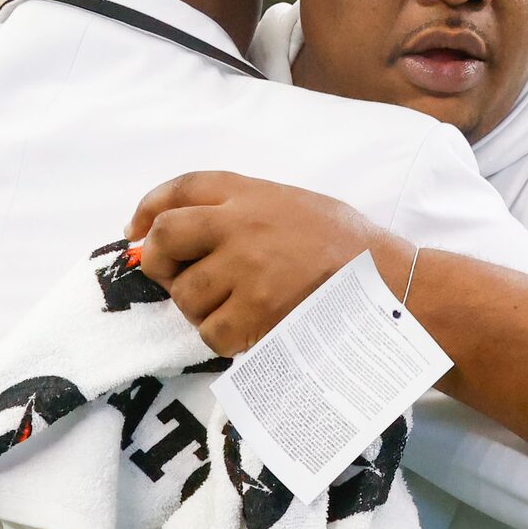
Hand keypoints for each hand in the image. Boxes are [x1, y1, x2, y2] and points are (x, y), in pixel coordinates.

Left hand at [127, 171, 407, 356]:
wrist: (389, 283)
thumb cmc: (348, 246)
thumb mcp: (294, 204)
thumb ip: (243, 211)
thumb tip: (186, 234)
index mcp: (249, 193)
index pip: (178, 191)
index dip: (147, 212)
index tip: (137, 233)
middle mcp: (239, 225)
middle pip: (164, 239)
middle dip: (158, 263)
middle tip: (175, 278)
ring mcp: (245, 270)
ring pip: (186, 295)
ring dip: (200, 307)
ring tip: (236, 308)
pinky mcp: (255, 312)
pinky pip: (211, 332)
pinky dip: (224, 337)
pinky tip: (251, 330)